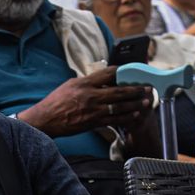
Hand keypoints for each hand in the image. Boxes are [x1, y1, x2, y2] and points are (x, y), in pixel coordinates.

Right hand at [17, 66, 151, 136]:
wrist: (46, 119)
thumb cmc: (56, 101)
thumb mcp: (70, 85)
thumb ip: (87, 81)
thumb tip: (102, 79)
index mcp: (85, 83)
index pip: (108, 73)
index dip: (122, 72)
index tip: (132, 72)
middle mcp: (91, 95)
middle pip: (119, 91)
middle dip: (136, 90)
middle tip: (148, 88)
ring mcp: (93, 110)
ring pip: (120, 106)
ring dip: (135, 104)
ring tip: (146, 102)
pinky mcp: (94, 122)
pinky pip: (115, 120)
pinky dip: (127, 117)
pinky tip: (135, 115)